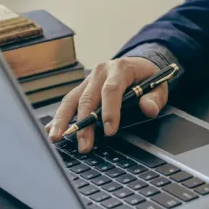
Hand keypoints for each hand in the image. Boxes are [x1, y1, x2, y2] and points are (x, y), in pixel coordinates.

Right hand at [45, 57, 165, 152]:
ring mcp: (88, 80)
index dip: (110, 111)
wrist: (137, 64)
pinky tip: (49, 131)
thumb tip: (149, 109)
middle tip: (84, 145)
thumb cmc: (147, 77)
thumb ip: (155, 98)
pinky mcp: (81, 88)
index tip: (110, 131)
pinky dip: (59, 117)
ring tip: (56, 138)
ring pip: (72, 99)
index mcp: (121, 69)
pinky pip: (68, 102)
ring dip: (63, 121)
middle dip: (84, 123)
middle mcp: (101, 72)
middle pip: (88, 98)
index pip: (111, 90)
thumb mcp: (159, 85)